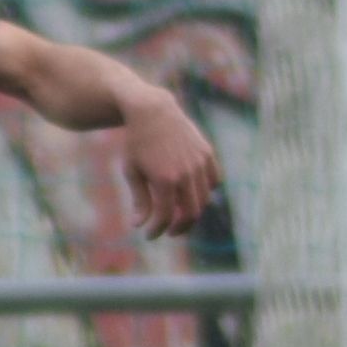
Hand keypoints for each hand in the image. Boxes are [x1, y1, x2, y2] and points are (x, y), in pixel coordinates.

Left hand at [115, 93, 223, 241]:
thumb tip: (140, 226)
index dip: (158, 230)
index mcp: (165, 180)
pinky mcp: (207, 153)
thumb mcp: (132, 171)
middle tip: (170, 231)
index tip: (150, 235)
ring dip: (193, 212)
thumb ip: (140, 200)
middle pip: (191, 213)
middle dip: (180, 227)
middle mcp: (186, 173)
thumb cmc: (137, 142)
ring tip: (180, 215)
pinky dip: (206, 192)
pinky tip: (192, 195)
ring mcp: (200, 163)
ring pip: (204, 199)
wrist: (152, 110)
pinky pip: (214, 181)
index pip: (166, 217)